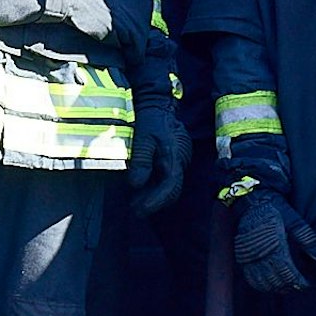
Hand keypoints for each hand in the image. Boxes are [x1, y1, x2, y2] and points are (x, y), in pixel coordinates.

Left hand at [127, 98, 188, 214]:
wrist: (159, 105)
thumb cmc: (151, 120)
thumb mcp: (142, 138)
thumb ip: (141, 161)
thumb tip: (136, 185)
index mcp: (174, 156)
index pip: (170, 186)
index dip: (156, 201)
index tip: (141, 210)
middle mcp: (181, 161)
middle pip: (172, 190)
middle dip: (154, 202)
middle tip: (135, 209)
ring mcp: (180, 160)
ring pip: (170, 186)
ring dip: (154, 196)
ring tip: (135, 203)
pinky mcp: (175, 159)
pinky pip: (168, 178)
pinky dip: (156, 187)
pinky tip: (142, 190)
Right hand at [229, 187, 315, 292]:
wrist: (252, 201)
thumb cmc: (276, 210)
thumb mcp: (295, 220)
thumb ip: (308, 239)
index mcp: (275, 247)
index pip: (288, 274)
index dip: (299, 282)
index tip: (308, 283)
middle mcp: (260, 255)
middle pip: (276, 282)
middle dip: (290, 287)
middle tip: (300, 286)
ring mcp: (249, 259)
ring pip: (263, 284)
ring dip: (276, 288)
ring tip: (288, 286)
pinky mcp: (242, 258)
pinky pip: (251, 279)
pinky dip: (262, 285)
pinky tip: (271, 283)